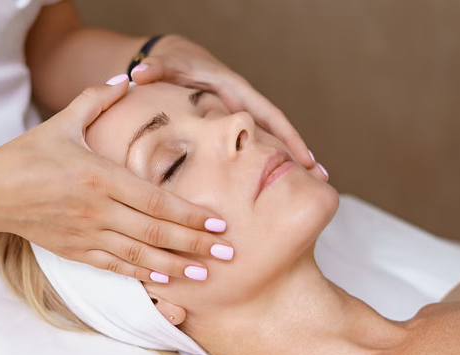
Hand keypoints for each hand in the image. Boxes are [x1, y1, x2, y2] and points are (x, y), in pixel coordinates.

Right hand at [0, 77, 232, 282]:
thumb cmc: (29, 154)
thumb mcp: (64, 122)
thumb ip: (97, 99)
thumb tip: (127, 78)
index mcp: (100, 177)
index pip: (156, 200)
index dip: (189, 215)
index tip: (217, 223)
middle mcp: (98, 210)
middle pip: (156, 232)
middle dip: (195, 245)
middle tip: (227, 254)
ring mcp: (87, 234)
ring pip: (139, 256)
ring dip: (175, 267)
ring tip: (204, 275)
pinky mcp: (76, 251)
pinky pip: (115, 267)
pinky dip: (142, 275)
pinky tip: (165, 280)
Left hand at [130, 35, 323, 176]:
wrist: (178, 62)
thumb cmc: (175, 65)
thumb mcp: (167, 66)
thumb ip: (156, 71)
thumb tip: (139, 73)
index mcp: (235, 92)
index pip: (268, 116)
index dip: (287, 136)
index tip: (305, 158)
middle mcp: (244, 105)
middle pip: (277, 131)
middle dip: (299, 153)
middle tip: (321, 179)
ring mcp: (242, 117)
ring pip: (269, 141)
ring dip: (290, 160)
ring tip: (312, 186)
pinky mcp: (235, 128)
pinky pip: (256, 147)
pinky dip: (270, 162)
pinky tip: (278, 184)